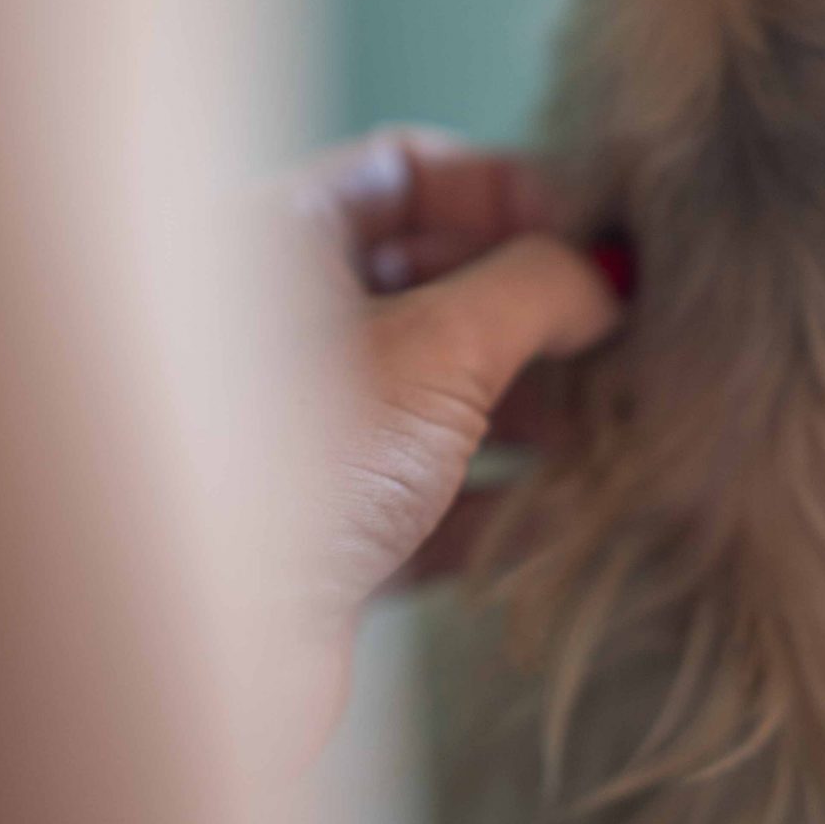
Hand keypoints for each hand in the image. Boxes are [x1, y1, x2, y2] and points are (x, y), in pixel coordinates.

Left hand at [271, 129, 624, 753]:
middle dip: (531, 307)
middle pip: (428, 284)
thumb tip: (602, 273)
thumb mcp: (441, 345)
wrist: (203, 650)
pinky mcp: (323, 543)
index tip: (591, 235)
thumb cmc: (306, 462)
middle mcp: (272, 332)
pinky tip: (564, 511)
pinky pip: (430, 501)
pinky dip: (499, 499)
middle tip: (621, 330)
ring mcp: (299, 440)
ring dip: (528, 407)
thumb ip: (536, 287)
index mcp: (270, 244)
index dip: (504, 192)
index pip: (401, 173)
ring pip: (436, 397)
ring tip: (610, 424)